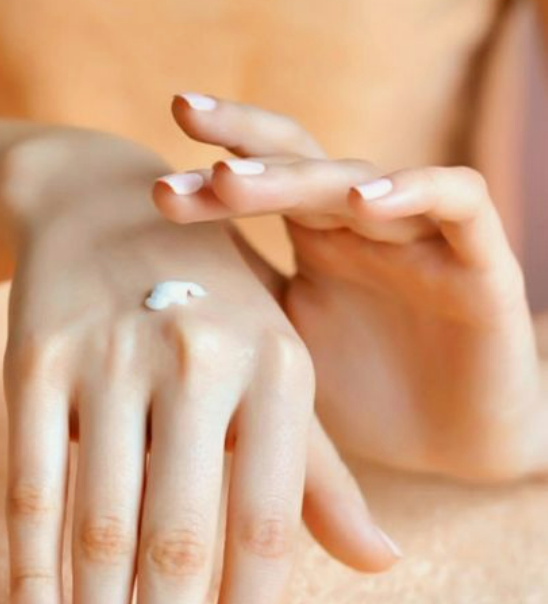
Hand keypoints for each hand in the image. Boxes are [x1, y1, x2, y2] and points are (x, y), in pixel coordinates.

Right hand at [0, 132, 400, 603]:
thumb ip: (320, 468)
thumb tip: (380, 564)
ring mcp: (109, 357)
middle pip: (182, 540)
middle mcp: (196, 359)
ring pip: (103, 522)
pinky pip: (30, 483)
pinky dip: (30, 570)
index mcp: (276, 365)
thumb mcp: (276, 362)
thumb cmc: (207, 297)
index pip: (268, 526)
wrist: (103, 203)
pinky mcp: (36, 359)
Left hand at [154, 96, 547, 481]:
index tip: (154, 188)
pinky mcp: (482, 262)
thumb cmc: (362, 396)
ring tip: (236, 179)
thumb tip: (149, 303)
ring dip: (301, 175)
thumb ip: (239, 312)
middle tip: (180, 129)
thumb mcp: (283, 351)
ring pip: (363, 178)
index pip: (264, 182)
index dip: (211, 175)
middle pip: (302, 163)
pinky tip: (365, 202)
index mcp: (318, 241)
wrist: (449, 446)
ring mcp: (420, 238)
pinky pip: (459, 201)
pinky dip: (417, 192)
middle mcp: (364, 228)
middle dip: (241, 149)